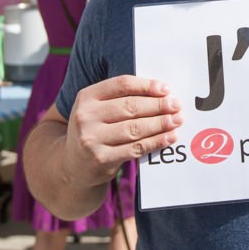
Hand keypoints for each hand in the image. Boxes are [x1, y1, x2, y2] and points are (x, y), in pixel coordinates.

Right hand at [63, 75, 181, 187]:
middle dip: (158, 106)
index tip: (166, 89)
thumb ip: (121, 98)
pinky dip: (156, 142)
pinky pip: (135, 148)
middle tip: (177, 105)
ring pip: (135, 128)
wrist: (72, 164)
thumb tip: (161, 93)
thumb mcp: (97, 108)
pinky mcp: (101, 159)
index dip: (146, 85)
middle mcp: (86, 116)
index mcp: (86, 96)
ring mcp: (91, 139)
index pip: (121, 85)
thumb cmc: (94, 129)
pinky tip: (169, 137)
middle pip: (130, 107)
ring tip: (177, 120)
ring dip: (161, 124)